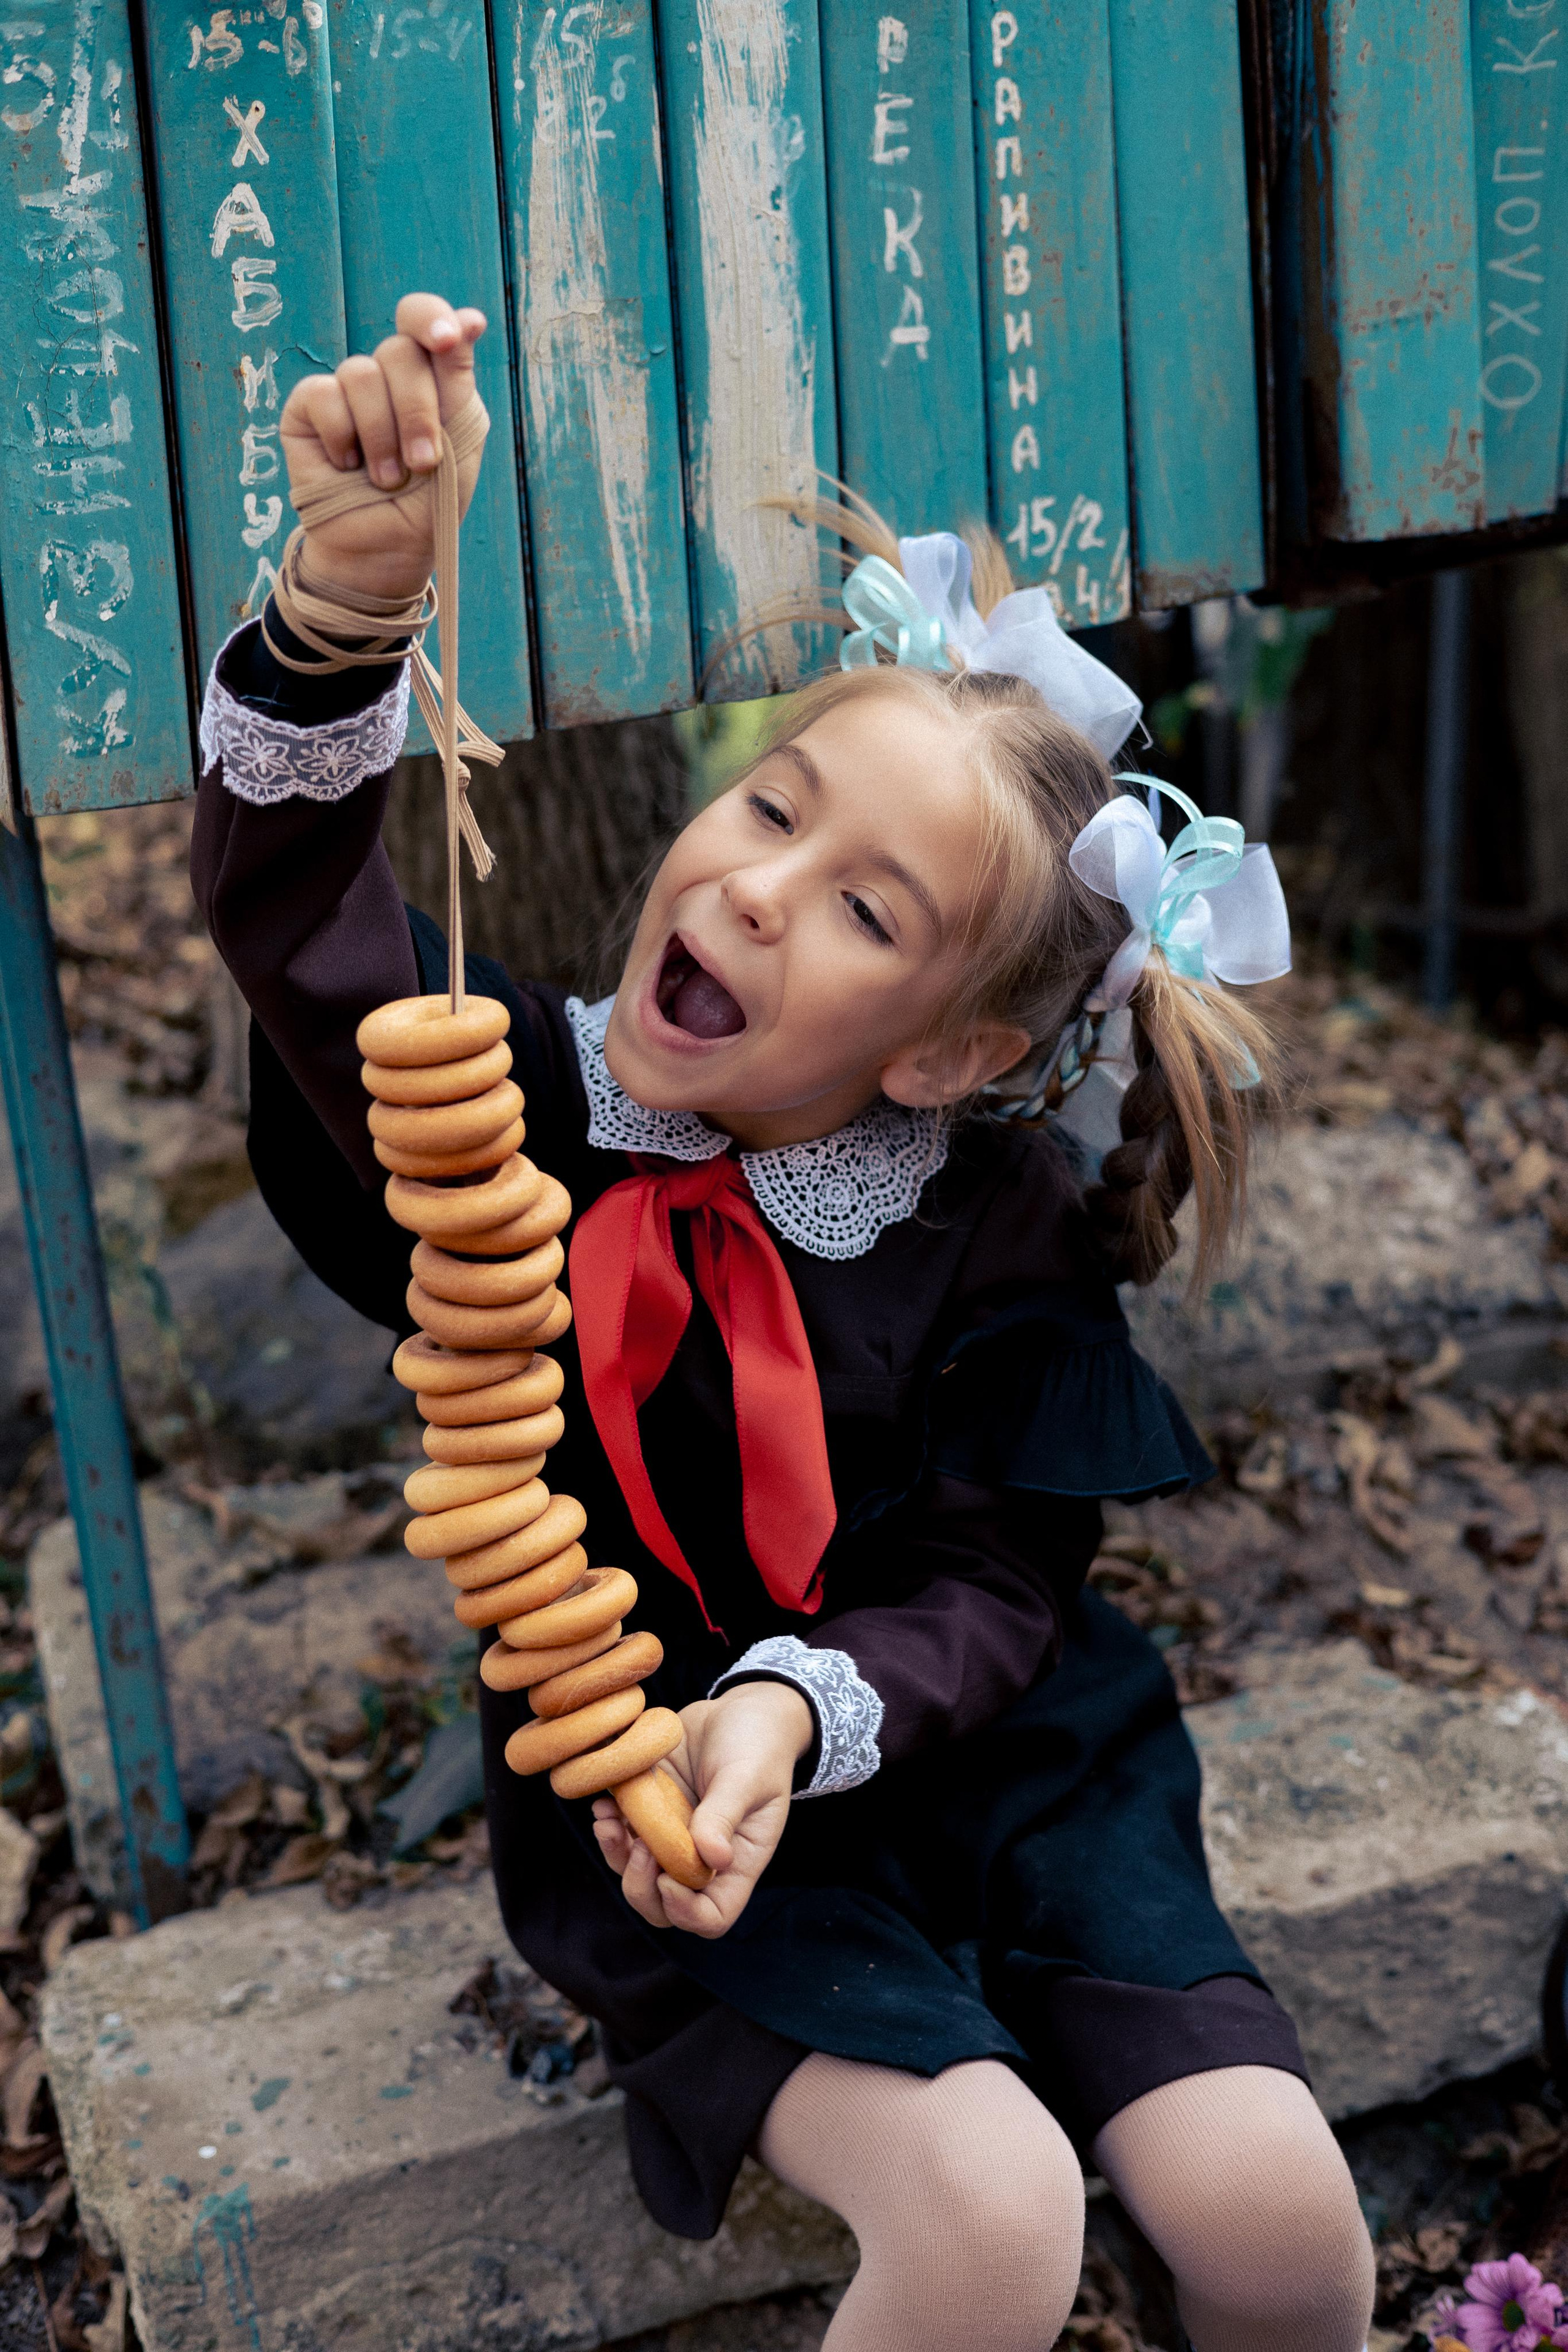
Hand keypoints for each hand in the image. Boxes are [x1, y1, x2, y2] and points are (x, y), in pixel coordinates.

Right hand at [278, 291, 487, 603]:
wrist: (387, 549)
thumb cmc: (429, 501)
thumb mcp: (459, 439)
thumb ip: (459, 377)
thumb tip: (472, 318)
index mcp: (428, 375)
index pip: (421, 317)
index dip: (432, 319)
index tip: (449, 339)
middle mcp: (385, 375)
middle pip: (399, 351)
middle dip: (417, 412)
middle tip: (422, 463)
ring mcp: (345, 390)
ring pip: (360, 374)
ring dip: (381, 436)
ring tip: (387, 479)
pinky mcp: (308, 409)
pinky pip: (324, 396)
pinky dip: (343, 438)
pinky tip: (348, 467)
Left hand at [592, 1682, 813, 1937]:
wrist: (742, 1710)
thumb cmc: (759, 1745)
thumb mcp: (749, 1777)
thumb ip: (725, 1814)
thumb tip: (712, 1857)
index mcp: (737, 1862)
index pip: (711, 1916)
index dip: (685, 1912)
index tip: (668, 1877)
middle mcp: (701, 1859)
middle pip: (663, 1906)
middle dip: (641, 1887)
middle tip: (639, 1845)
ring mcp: (673, 1836)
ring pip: (635, 1873)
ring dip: (616, 1855)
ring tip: (608, 1821)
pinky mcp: (652, 1811)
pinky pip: (622, 1835)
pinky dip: (609, 1827)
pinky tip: (605, 1802)